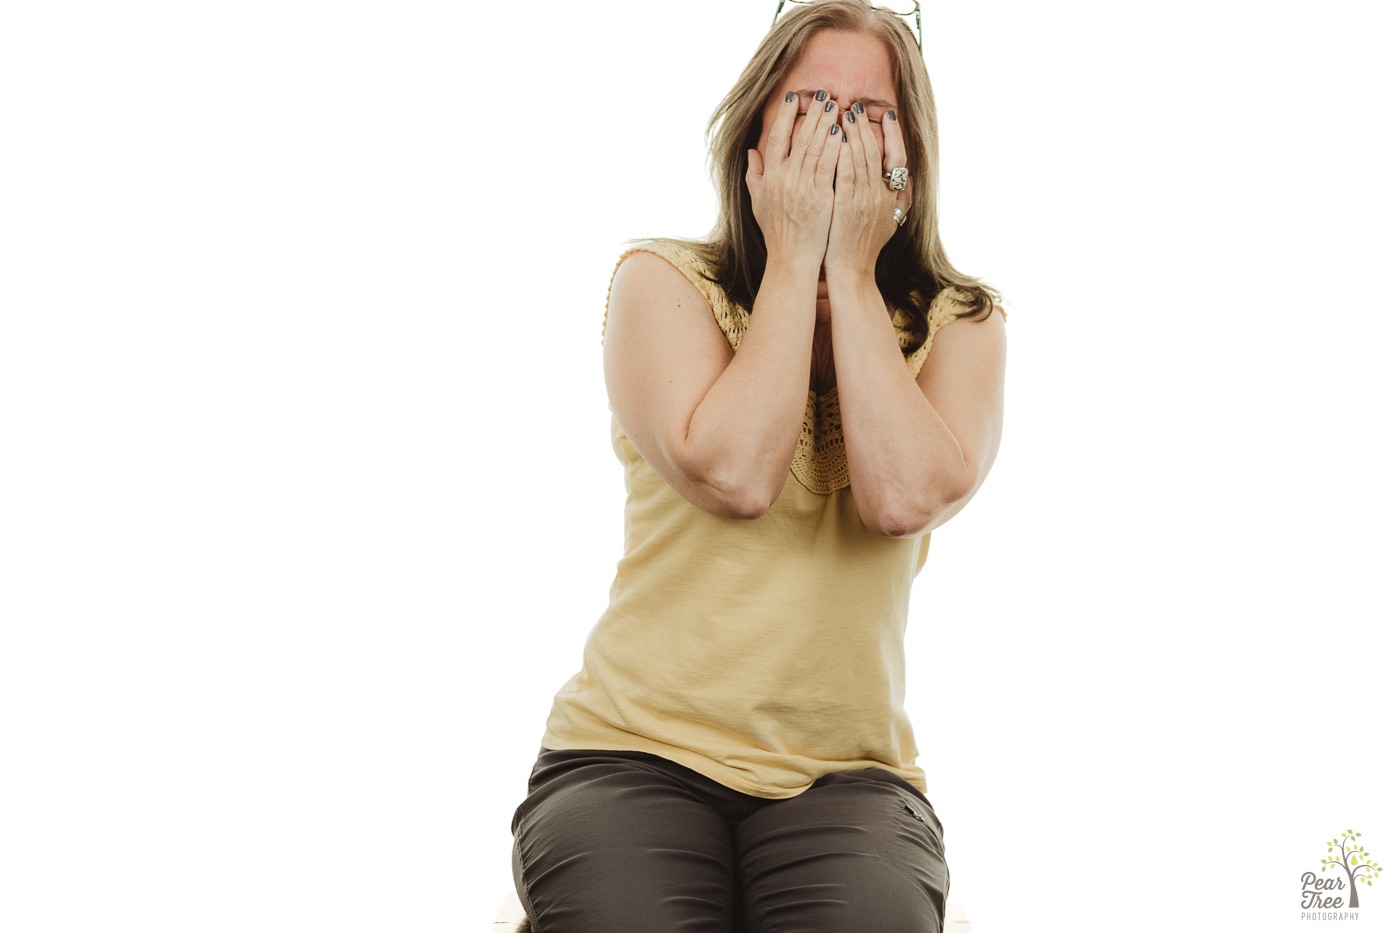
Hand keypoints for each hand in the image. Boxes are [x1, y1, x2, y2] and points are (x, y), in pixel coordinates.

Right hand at [745, 90, 844, 268]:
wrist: (791, 259)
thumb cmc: (777, 233)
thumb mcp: (758, 203)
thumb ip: (754, 175)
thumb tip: (751, 153)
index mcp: (769, 177)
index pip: (776, 138)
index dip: (785, 115)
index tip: (794, 97)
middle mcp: (784, 178)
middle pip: (799, 137)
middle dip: (812, 113)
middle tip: (823, 94)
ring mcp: (802, 187)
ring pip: (815, 147)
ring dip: (825, 123)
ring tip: (836, 106)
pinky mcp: (820, 197)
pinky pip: (829, 166)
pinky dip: (835, 147)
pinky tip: (842, 132)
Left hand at [824, 105, 909, 275]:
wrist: (852, 271)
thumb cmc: (865, 247)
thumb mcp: (889, 221)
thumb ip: (894, 198)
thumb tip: (901, 180)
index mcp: (893, 197)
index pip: (899, 157)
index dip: (895, 134)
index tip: (889, 114)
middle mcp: (883, 195)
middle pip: (877, 151)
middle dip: (867, 126)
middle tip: (858, 105)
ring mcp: (865, 200)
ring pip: (862, 158)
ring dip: (853, 133)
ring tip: (844, 113)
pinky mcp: (847, 206)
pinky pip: (846, 173)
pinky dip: (842, 154)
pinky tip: (834, 137)